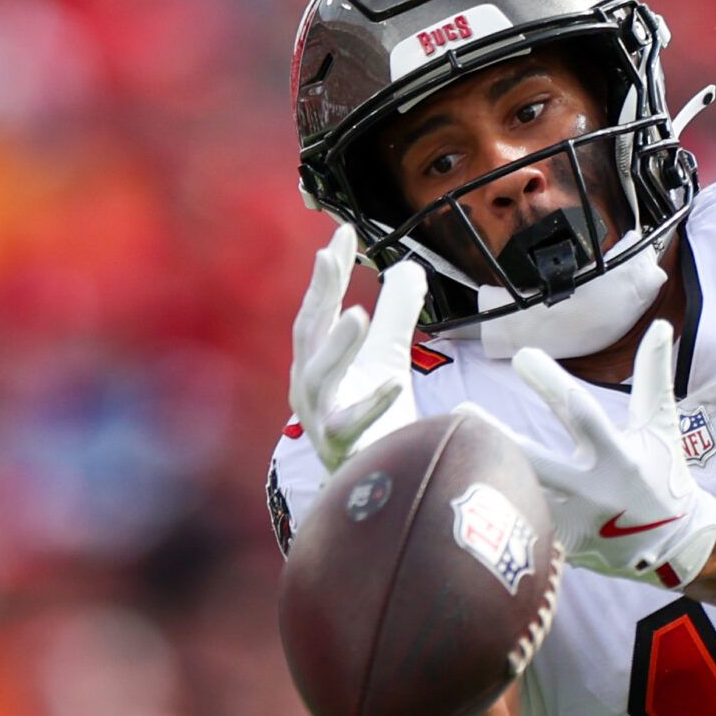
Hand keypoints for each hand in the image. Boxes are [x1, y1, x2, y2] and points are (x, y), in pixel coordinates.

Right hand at [288, 224, 427, 471]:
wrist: (375, 484)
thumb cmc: (376, 418)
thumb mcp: (388, 356)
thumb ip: (397, 313)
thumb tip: (409, 266)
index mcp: (314, 361)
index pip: (318, 308)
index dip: (327, 272)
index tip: (341, 232)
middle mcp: (307, 388)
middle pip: (307, 334)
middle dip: (317, 295)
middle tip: (329, 256)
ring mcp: (320, 420)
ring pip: (319, 379)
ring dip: (337, 347)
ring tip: (358, 315)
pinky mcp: (341, 450)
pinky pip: (353, 426)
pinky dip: (372, 404)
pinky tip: (393, 383)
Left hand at [464, 321, 715, 588]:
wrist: (673, 545)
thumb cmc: (662, 472)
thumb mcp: (661, 425)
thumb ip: (654, 376)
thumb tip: (659, 325)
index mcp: (619, 456)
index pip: (581, 414)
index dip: (552, 385)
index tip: (522, 356)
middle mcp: (594, 490)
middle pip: (539, 462)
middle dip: (499, 436)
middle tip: (461, 408)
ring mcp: (576, 523)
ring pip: (524, 496)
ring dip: (487, 472)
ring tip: (447, 448)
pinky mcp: (563, 546)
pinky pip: (524, 527)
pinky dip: (498, 507)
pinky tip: (462, 490)